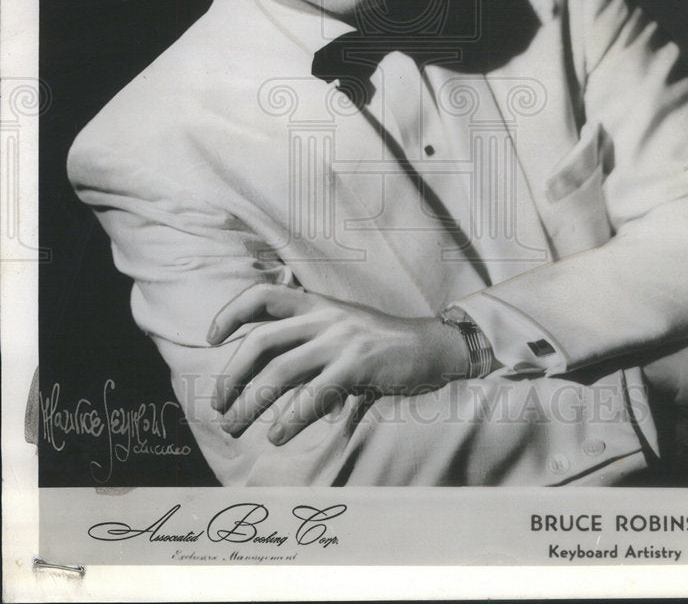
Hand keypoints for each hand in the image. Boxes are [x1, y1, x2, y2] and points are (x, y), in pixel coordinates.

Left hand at [207, 283, 469, 443]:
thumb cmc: (383, 344)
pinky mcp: (357, 366)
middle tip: (218, 404)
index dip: (231, 313)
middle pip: (261, 340)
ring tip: (235, 426)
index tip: (211, 338)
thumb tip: (275, 389)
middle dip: (232, 375)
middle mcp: (323, 317)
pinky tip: (278, 435)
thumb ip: (310, 349)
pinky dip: (290, 419)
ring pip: (280, 372)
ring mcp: (340, 340)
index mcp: (316, 304)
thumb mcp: (343, 332)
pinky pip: (313, 395)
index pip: (263, 295)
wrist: (431, 346)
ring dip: (250, 403)